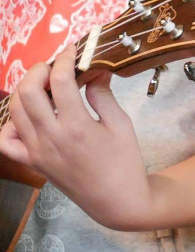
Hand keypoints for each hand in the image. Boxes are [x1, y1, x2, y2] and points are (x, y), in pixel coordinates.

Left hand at [0, 46, 151, 228]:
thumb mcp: (121, 125)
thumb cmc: (125, 162)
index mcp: (77, 126)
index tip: (73, 51)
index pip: (60, 80)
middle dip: (39, 71)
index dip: (65, 59)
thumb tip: (95, 70)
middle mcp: (50, 136)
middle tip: (55, 67)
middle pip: (27, 91)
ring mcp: (37, 151)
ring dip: (25, 91)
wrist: (118, 201)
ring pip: (14, 110)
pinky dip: (10, 123)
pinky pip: (6, 140)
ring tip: (44, 87)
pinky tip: (28, 117)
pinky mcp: (32, 162)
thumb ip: (103, 96)